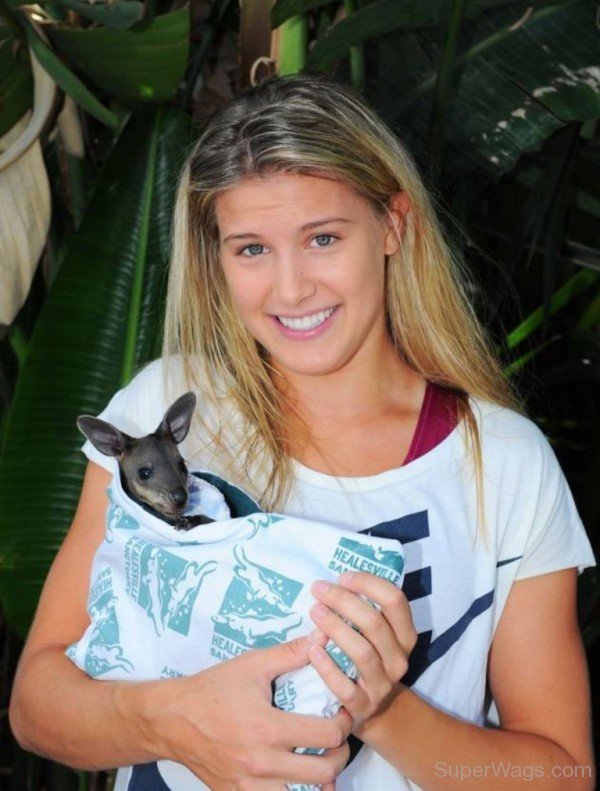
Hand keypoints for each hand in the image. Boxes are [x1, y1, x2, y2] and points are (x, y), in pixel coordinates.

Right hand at [134, 635, 351, 789]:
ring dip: (320, 779)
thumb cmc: (212, 689)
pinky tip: (295, 773)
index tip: (342, 713)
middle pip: (324, 773)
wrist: (170, 720)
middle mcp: (261, 764)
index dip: (344, 723)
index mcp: (267, 728)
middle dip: (339, 754)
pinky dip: (294, 790)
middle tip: (337, 738)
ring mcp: (249, 787)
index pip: (327, 736)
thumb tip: (322, 638)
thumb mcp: (251, 665)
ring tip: (318, 758)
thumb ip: (290, 653)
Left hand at [308, 571, 416, 738]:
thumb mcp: (374, 634)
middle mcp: (399, 660)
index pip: (395, 600)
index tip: (342, 576)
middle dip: (343, 601)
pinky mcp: (363, 708)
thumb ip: (364, 608)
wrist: (369, 709)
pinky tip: (312, 650)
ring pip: (363, 652)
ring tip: (314, 612)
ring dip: (336, 628)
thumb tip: (333, 578)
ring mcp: (382, 685)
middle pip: (375, 623)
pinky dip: (328, 668)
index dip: (368, 583)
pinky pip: (346, 688)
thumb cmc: (364, 657)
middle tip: (319, 590)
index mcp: (405, 635)